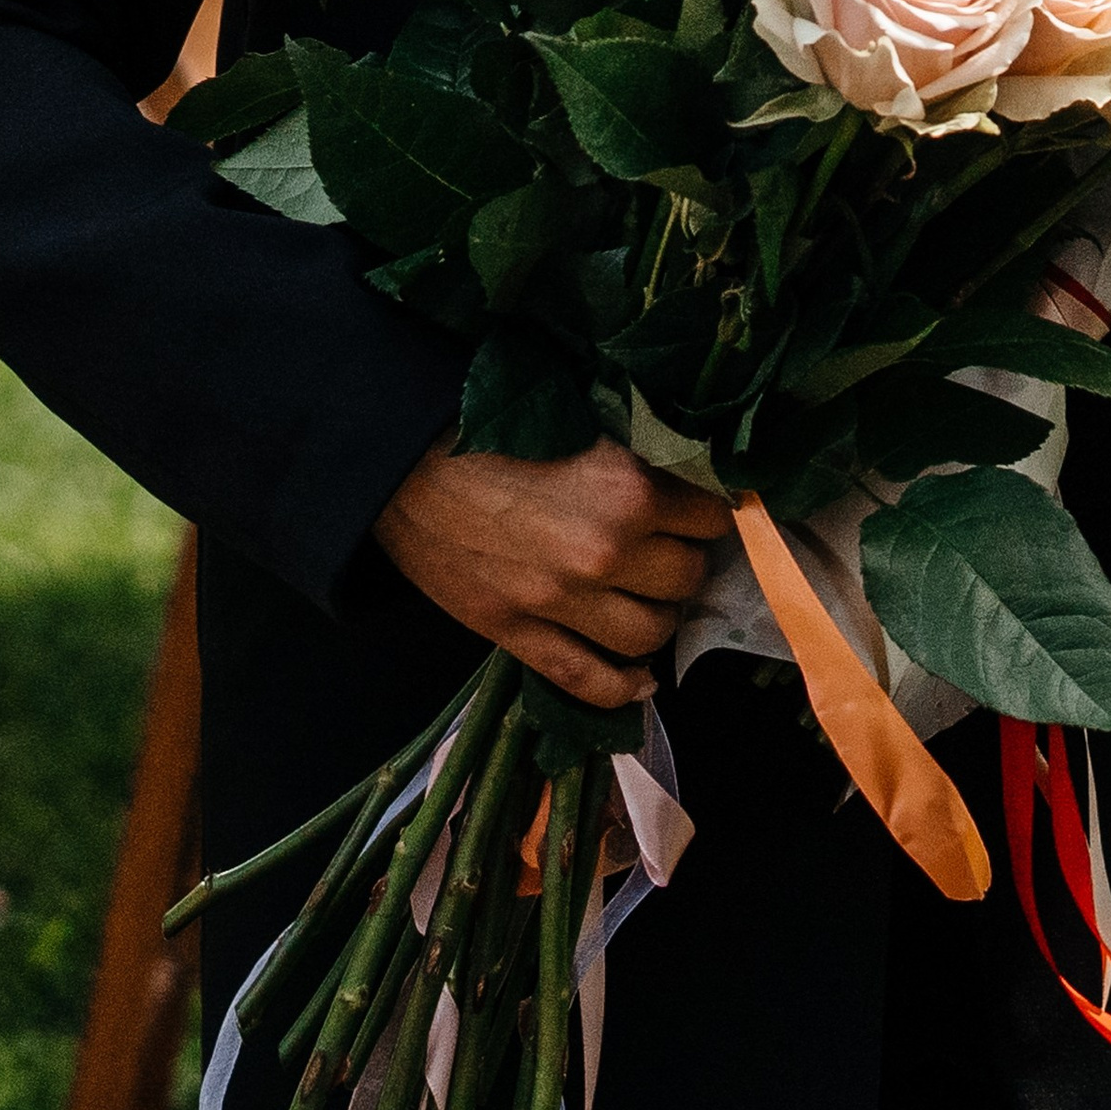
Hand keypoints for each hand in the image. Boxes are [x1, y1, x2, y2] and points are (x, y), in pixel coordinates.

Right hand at [376, 437, 737, 709]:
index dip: (705, 512)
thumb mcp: (583, 422)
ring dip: (656, 617)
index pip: (712, 516)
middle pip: (686, 577)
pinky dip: (622, 687)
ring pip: (650, 633)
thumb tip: (694, 479)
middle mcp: (605, 551)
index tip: (693, 511)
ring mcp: (561, 601)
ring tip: (642, 598)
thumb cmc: (491, 427)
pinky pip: (587, 679)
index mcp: (628, 488)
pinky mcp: (516, 634)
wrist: (399, 458)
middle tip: (662, 550)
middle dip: (681, 562)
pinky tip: (640, 680)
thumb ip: (639, 457)